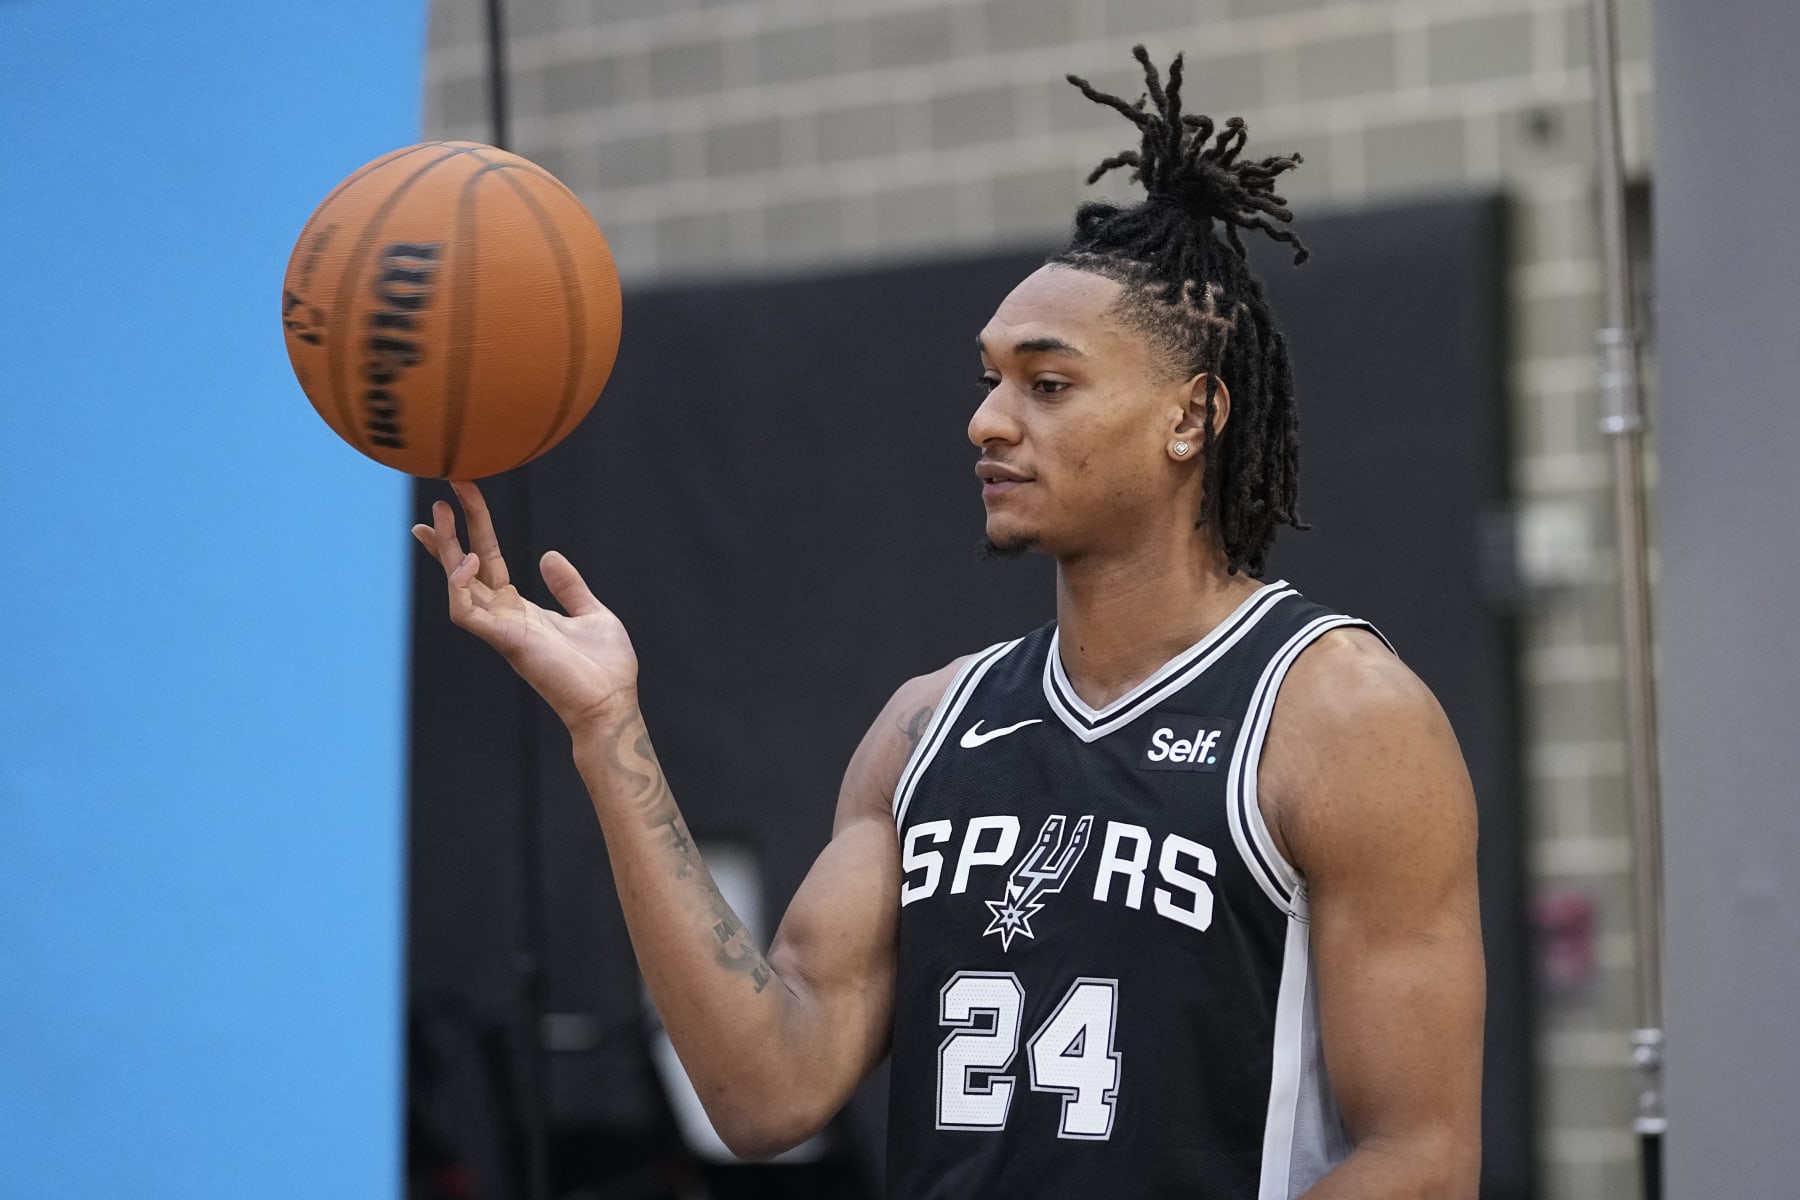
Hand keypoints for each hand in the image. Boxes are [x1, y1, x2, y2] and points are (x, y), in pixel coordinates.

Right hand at [412, 481, 638, 733]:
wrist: (612, 703)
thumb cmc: (605, 667)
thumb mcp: (591, 613)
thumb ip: (568, 586)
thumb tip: (548, 556)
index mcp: (520, 609)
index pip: (487, 561)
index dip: (473, 530)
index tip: (458, 500)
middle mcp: (503, 617)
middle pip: (464, 568)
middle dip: (450, 534)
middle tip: (440, 496)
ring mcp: (501, 629)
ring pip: (457, 585)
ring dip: (447, 550)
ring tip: (443, 516)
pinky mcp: (505, 642)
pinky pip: (466, 612)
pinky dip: (460, 586)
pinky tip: (469, 559)